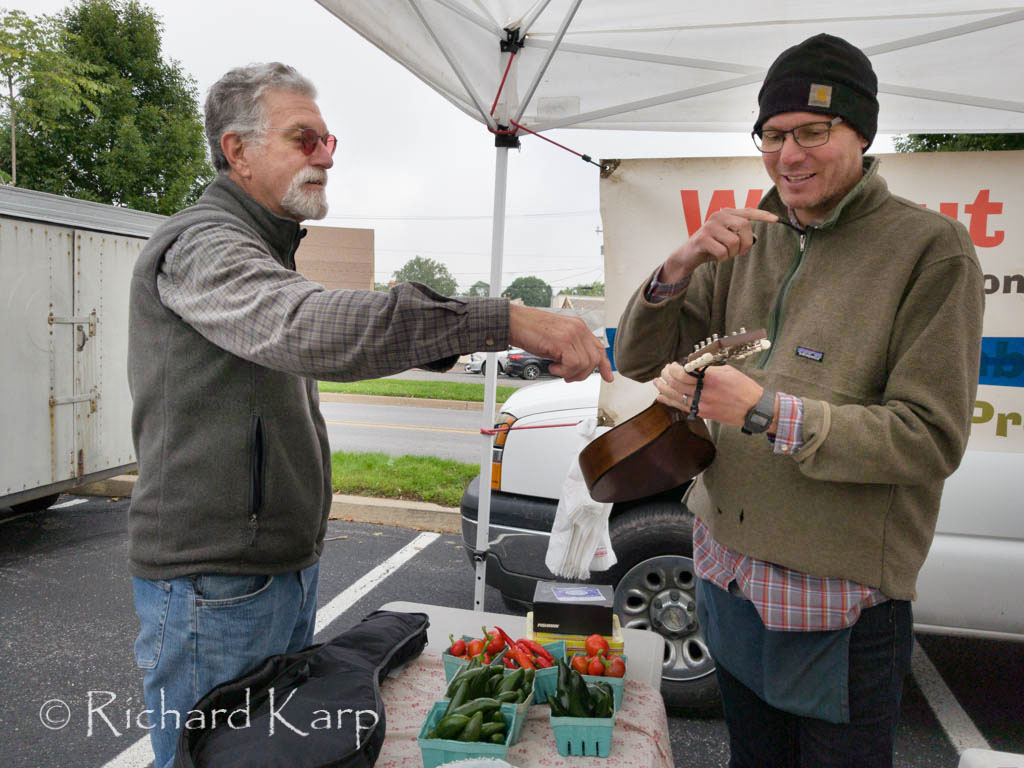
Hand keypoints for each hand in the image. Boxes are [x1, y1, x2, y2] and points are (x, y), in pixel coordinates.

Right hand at [509, 305, 612, 382]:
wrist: (514, 322)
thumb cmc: (530, 330)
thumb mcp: (556, 338)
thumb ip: (570, 348)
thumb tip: (578, 365)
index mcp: (578, 326)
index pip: (599, 347)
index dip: (605, 364)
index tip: (608, 376)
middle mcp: (578, 328)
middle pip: (594, 359)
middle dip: (582, 373)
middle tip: (567, 375)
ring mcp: (571, 334)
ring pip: (585, 364)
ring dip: (571, 373)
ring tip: (557, 368)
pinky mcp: (563, 341)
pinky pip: (574, 364)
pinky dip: (563, 371)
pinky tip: (553, 366)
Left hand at [653, 362, 775, 429]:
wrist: (754, 409)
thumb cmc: (743, 387)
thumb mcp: (727, 371)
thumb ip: (707, 369)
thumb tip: (691, 366)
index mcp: (711, 378)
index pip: (684, 372)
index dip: (674, 368)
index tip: (673, 364)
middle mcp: (705, 392)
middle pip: (676, 384)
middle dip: (666, 375)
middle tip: (664, 371)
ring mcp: (702, 405)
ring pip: (676, 396)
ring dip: (663, 388)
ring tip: (657, 382)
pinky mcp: (703, 414)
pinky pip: (682, 407)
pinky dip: (669, 401)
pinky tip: (661, 396)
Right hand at [660, 208, 778, 283]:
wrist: (688, 255)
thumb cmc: (711, 246)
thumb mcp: (727, 238)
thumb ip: (740, 235)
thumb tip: (755, 239)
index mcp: (726, 213)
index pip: (748, 212)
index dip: (762, 215)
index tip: (776, 219)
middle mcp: (718, 215)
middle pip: (744, 226)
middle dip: (746, 243)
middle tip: (740, 253)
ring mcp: (709, 226)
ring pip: (734, 242)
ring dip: (732, 253)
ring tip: (724, 254)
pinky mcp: (702, 239)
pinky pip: (722, 252)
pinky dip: (722, 258)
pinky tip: (716, 257)